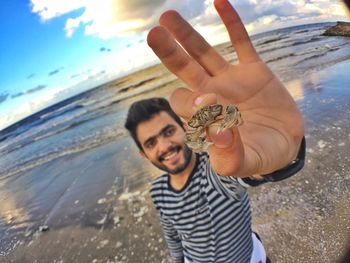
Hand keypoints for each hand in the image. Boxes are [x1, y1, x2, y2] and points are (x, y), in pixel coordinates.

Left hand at [147, 0, 303, 176]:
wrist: (285, 143)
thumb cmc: (261, 156)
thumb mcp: (245, 163)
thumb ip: (229, 154)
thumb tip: (218, 132)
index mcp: (204, 118)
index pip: (186, 104)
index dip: (191, 103)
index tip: (208, 107)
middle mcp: (213, 94)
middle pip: (185, 70)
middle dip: (169, 54)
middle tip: (154, 34)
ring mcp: (231, 80)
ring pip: (204, 53)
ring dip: (187, 35)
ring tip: (167, 17)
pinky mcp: (253, 70)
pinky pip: (241, 43)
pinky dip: (232, 24)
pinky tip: (219, 2)